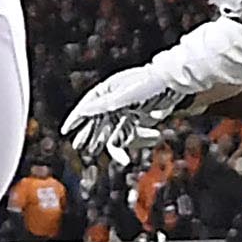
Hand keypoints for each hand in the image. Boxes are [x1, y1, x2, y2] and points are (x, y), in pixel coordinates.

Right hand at [63, 63, 185, 168]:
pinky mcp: (142, 117)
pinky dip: (142, 139)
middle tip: (82, 149)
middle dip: (93, 137)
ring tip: (123, 160)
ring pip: (119, 132)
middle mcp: (117, 101)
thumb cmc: (149, 83)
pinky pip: (136, 133)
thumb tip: (83, 111)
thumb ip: (103, 105)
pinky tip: (154, 138)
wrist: (176, 82)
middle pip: (100, 122)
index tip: (65, 131)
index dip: (75, 119)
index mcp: (108, 90)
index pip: (87, 106)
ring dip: (123, 145)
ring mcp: (129, 110)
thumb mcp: (124, 95)